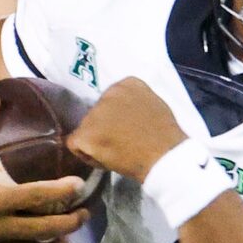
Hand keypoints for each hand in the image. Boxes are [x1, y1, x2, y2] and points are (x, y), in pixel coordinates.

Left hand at [69, 77, 189, 182]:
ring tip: (116, 152)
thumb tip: (124, 114)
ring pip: (85, 128)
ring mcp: (94, 112)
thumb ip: (136, 103)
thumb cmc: (168, 138)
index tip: (128, 129)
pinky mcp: (85, 132)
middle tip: (120, 142)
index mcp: (127, 83)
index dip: (116, 117)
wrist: (166, 156)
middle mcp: (107, 92)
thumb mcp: (155, 106)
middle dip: (104, 126)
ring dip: (96, 141)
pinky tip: (107, 159)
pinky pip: (75, 144)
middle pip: (96, 112)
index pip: (111, 99)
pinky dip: (87, 155)